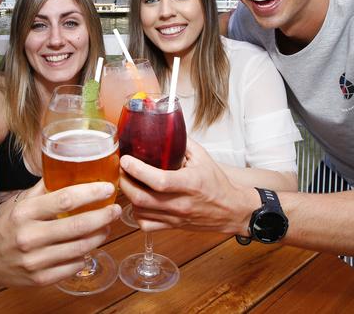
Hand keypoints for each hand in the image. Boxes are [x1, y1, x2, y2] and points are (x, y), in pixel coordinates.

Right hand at [0, 180, 120, 286]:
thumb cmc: (6, 227)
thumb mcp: (20, 204)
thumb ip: (43, 189)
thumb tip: (66, 169)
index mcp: (25, 212)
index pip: (65, 199)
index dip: (91, 193)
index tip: (107, 187)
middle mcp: (30, 236)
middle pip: (77, 225)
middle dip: (103, 216)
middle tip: (115, 209)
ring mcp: (35, 260)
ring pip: (80, 248)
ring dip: (99, 236)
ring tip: (106, 226)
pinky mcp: (40, 278)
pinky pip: (73, 266)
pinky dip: (85, 256)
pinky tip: (88, 247)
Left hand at [120, 139, 258, 233]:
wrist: (232, 210)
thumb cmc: (217, 183)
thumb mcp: (203, 157)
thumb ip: (182, 142)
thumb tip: (164, 127)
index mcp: (190, 184)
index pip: (158, 180)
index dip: (137, 170)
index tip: (125, 159)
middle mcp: (181, 203)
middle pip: (142, 198)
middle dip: (125, 182)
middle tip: (122, 169)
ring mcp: (175, 217)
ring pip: (140, 211)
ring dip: (129, 196)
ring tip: (128, 182)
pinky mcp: (172, 226)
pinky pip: (146, 225)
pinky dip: (137, 213)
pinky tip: (138, 202)